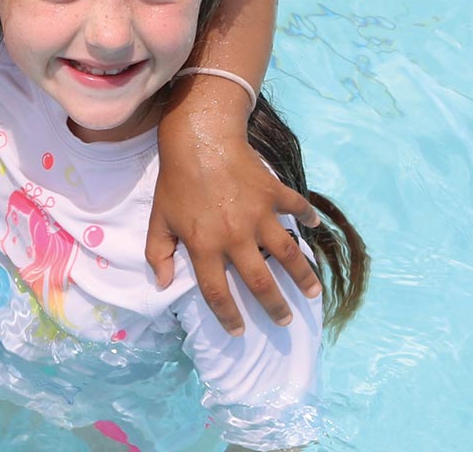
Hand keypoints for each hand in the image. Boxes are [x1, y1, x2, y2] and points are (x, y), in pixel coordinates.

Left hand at [147, 126, 321, 335]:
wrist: (199, 140)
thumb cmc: (175, 181)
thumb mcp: (159, 219)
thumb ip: (158, 253)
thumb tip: (162, 284)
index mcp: (205, 245)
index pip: (217, 292)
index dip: (228, 316)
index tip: (239, 331)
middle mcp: (235, 236)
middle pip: (260, 282)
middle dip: (274, 306)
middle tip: (284, 320)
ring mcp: (259, 215)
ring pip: (288, 254)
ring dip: (303, 276)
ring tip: (312, 293)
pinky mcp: (274, 194)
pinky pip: (297, 209)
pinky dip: (307, 218)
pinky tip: (314, 228)